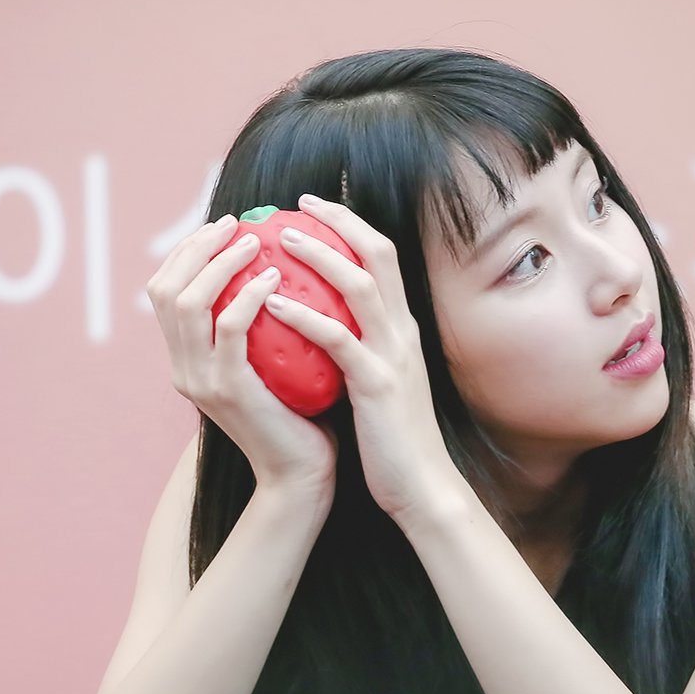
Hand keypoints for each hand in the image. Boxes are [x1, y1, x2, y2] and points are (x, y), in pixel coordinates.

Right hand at [146, 214, 338, 492]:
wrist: (300, 474)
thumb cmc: (298, 415)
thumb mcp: (266, 363)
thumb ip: (256, 327)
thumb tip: (273, 269)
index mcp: (185, 360)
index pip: (164, 292)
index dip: (186, 252)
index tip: (223, 227)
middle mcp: (182, 368)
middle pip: (165, 289)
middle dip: (196, 247)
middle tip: (236, 226)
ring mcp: (199, 380)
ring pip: (188, 302)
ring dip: (221, 263)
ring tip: (256, 242)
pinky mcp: (227, 390)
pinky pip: (230, 328)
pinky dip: (248, 295)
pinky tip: (275, 277)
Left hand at [262, 194, 459, 519]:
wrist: (422, 488)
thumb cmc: (392, 442)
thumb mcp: (376, 384)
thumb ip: (356, 352)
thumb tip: (315, 330)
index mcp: (402, 330)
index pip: (383, 259)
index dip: (352, 227)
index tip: (315, 208)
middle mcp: (403, 332)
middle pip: (378, 255)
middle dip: (340, 222)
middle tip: (296, 204)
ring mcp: (393, 356)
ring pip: (360, 286)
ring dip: (320, 256)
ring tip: (279, 239)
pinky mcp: (377, 384)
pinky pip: (338, 339)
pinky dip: (305, 316)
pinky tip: (272, 302)